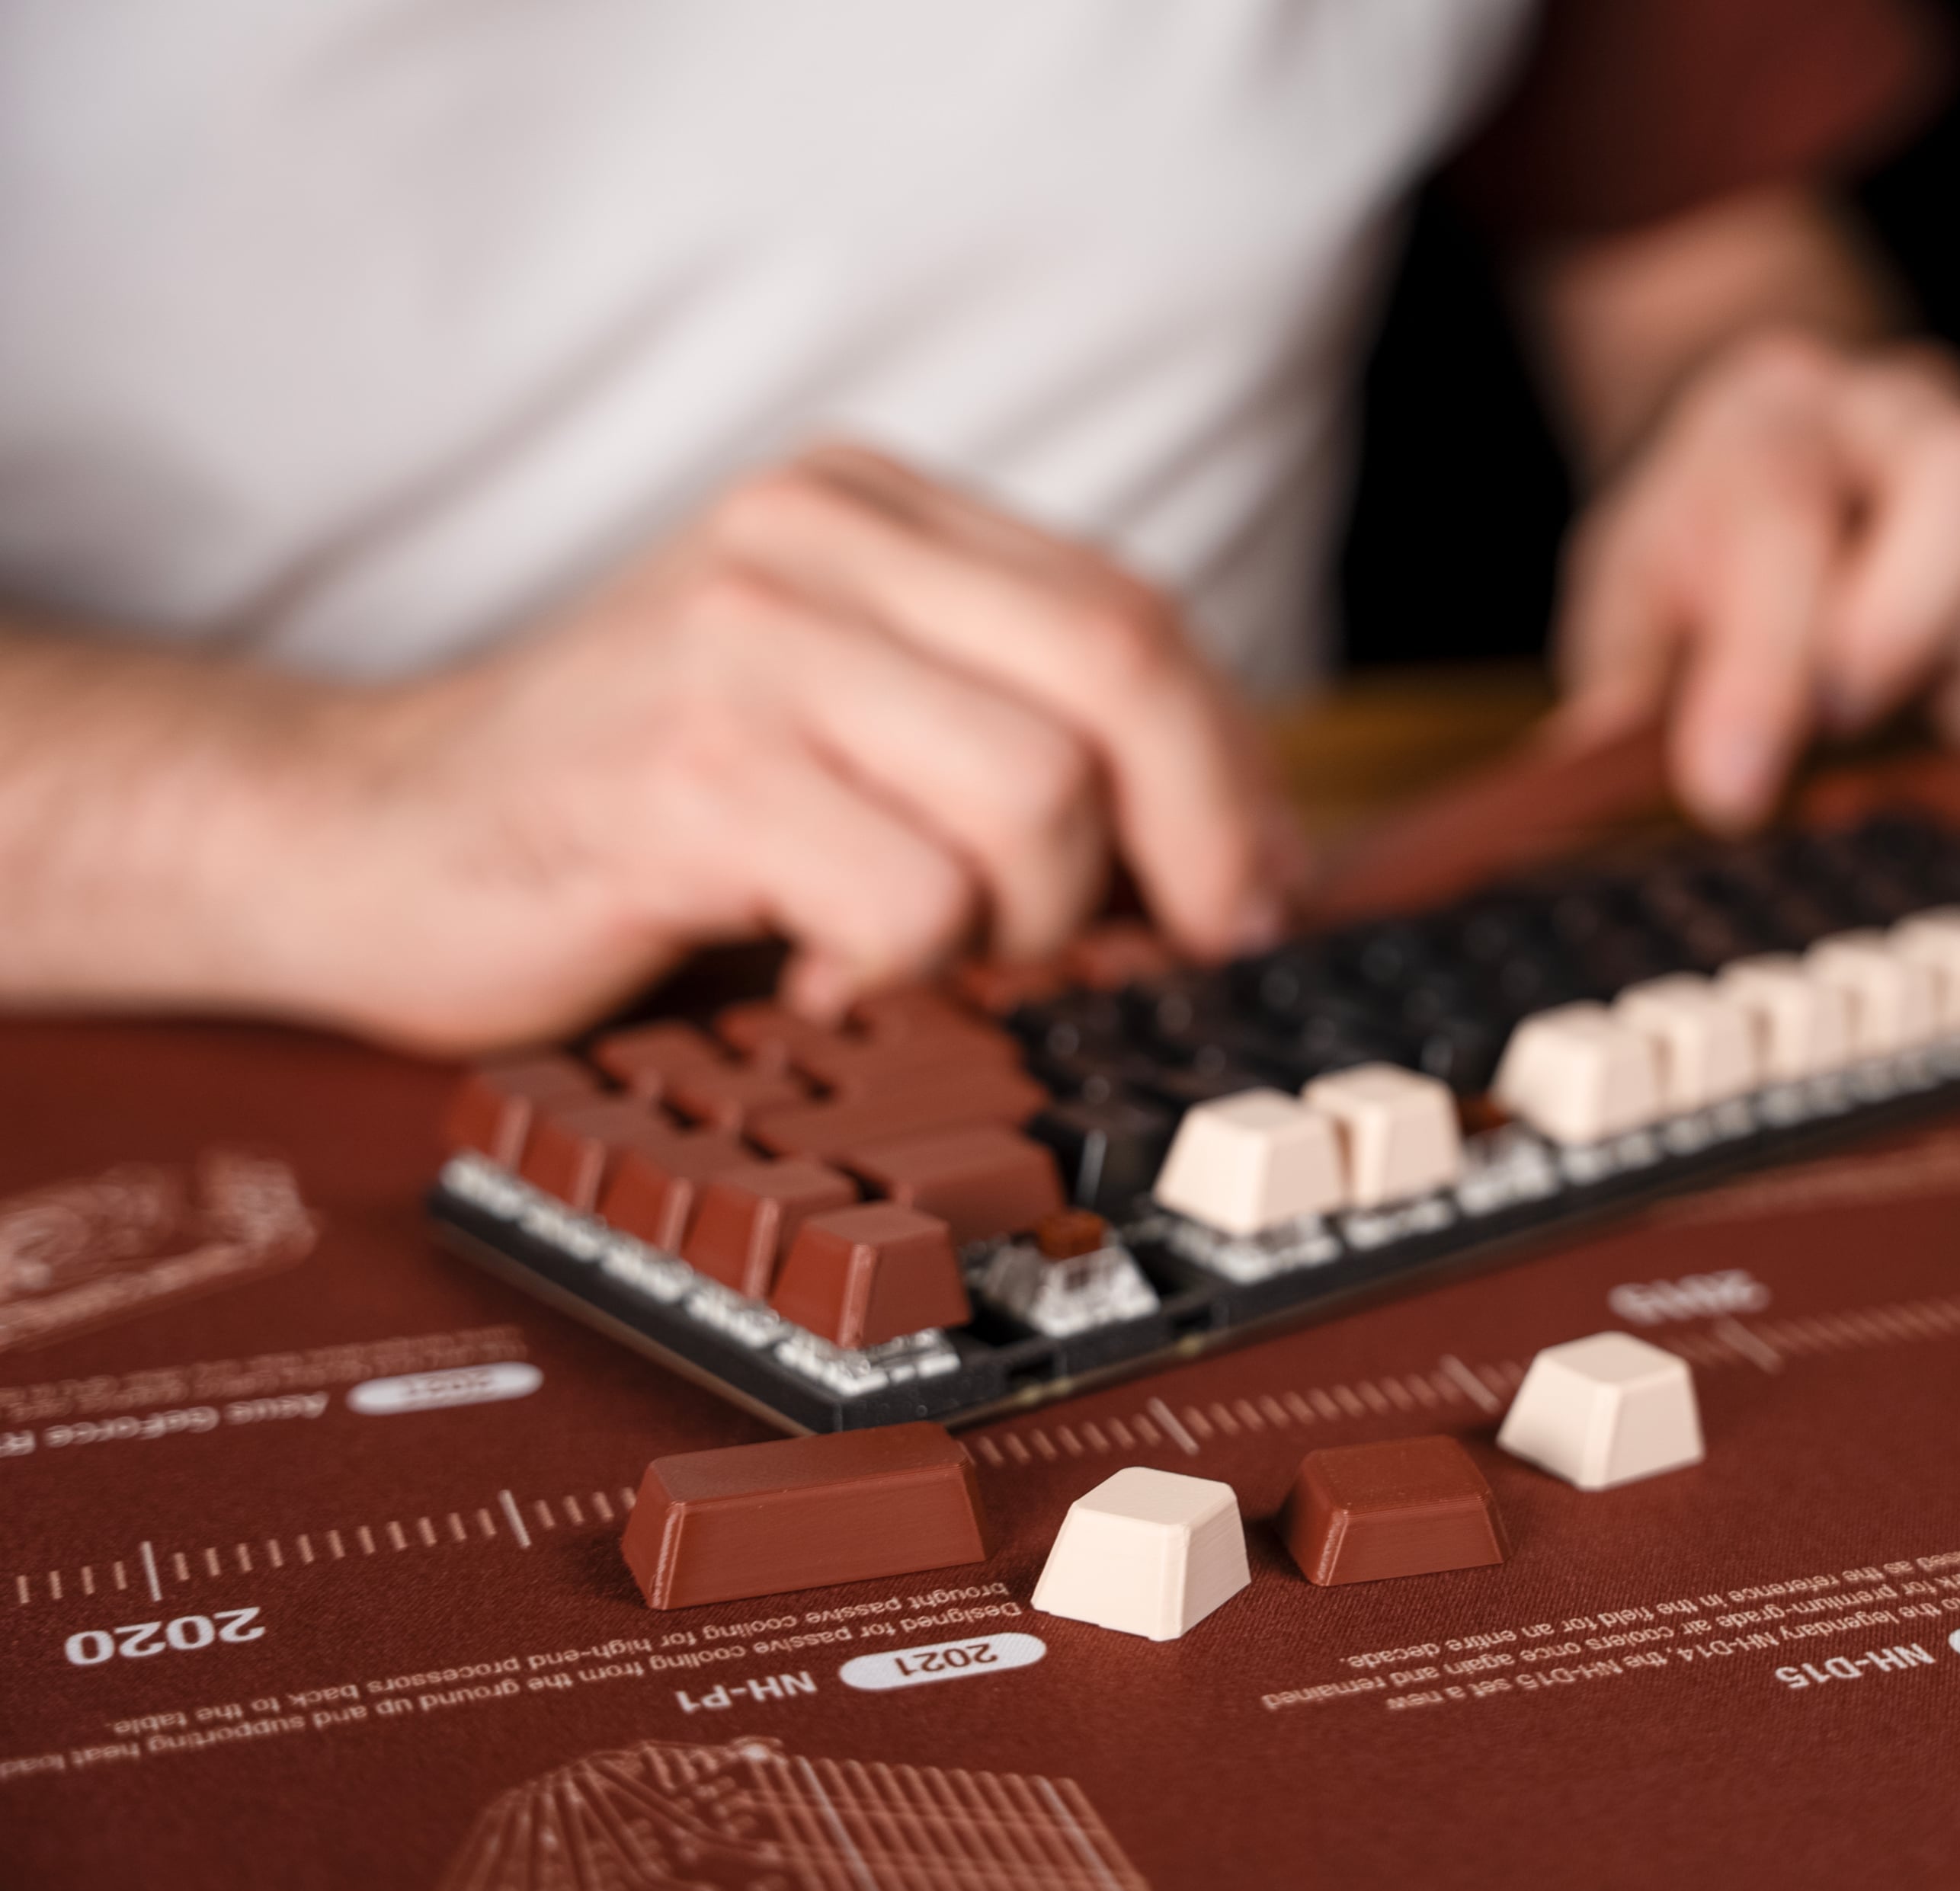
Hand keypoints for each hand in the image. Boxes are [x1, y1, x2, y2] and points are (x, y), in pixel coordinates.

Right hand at [206, 447, 1299, 1048]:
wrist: (368, 839)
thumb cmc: (639, 808)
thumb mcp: (841, 718)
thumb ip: (1006, 727)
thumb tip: (1243, 860)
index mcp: (865, 508)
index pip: (1133, 613)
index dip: (1230, 773)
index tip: (1250, 895)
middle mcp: (810, 543)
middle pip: (1121, 674)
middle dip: (1190, 846)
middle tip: (1159, 956)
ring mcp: (742, 645)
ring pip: (1036, 798)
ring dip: (1013, 928)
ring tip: (913, 950)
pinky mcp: (685, 771)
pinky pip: (912, 897)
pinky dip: (891, 972)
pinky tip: (807, 969)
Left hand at [1552, 327, 1959, 829]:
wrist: (1775, 441)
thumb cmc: (1702, 538)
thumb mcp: (1623, 593)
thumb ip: (1621, 679)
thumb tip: (1601, 767)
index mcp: (1765, 417)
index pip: (1777, 516)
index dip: (1760, 671)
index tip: (1729, 790)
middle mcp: (1896, 406)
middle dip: (1908, 623)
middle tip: (1841, 712)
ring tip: (1916, 702)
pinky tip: (1957, 708)